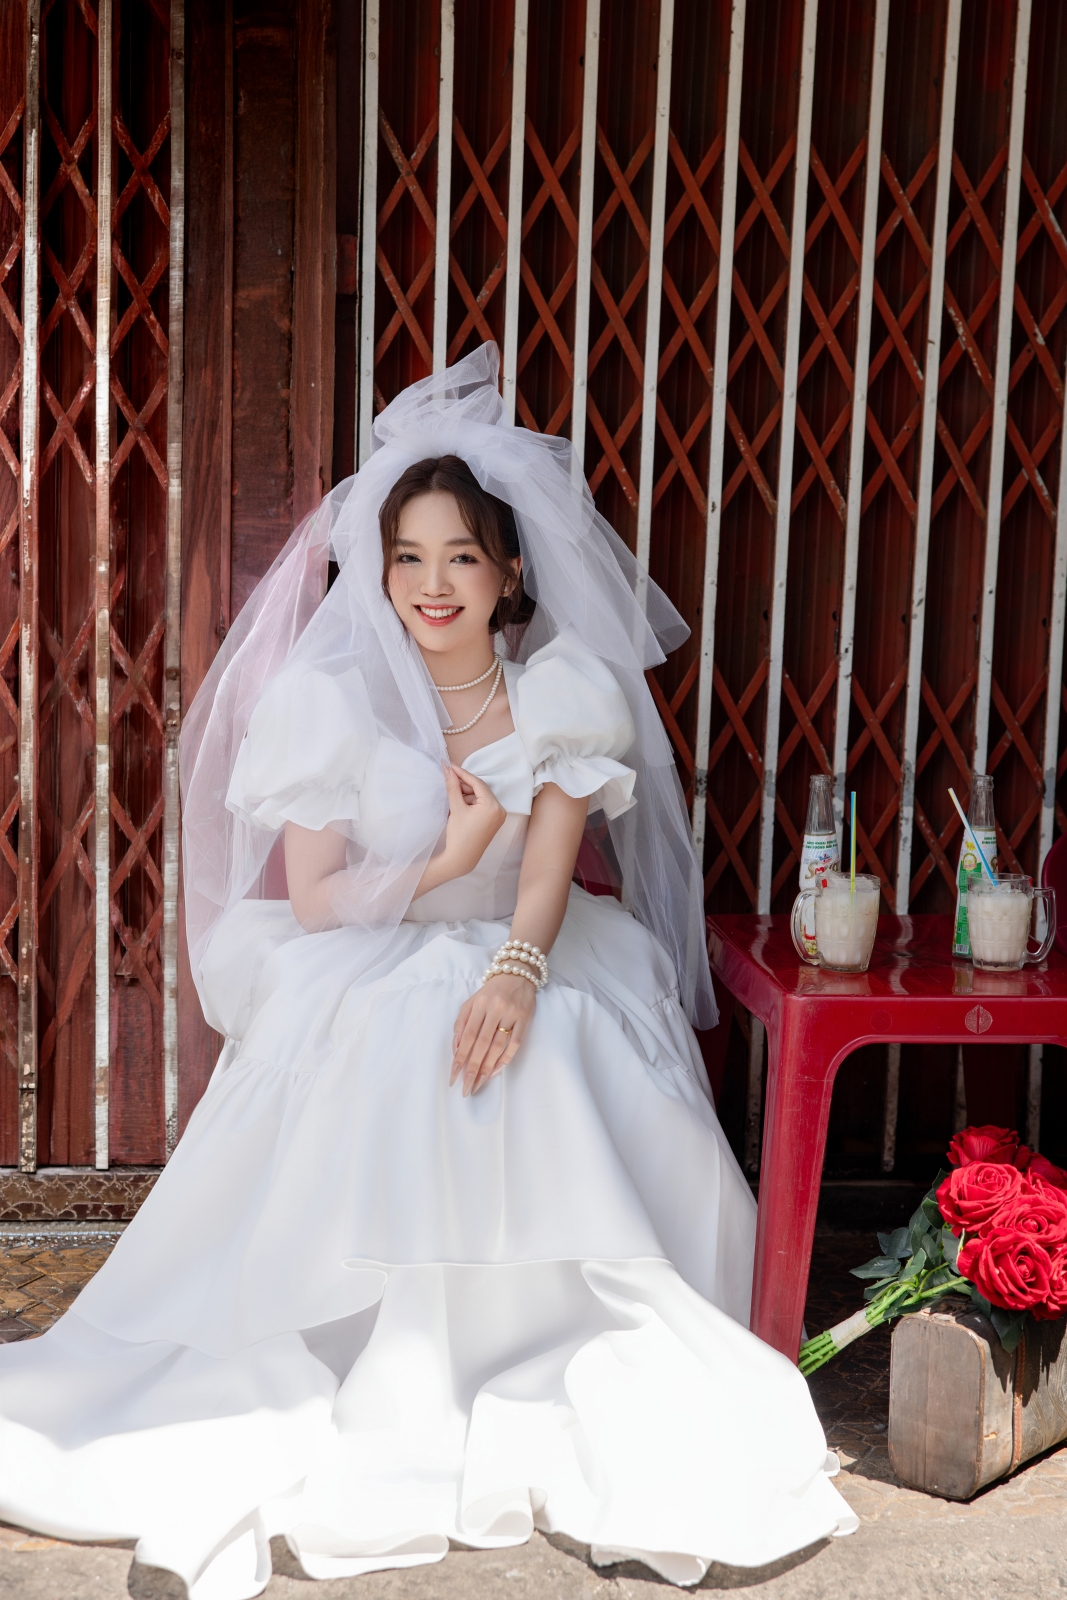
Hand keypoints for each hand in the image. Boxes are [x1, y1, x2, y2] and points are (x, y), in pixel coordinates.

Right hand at [441, 764, 505, 875]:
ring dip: (467, 794)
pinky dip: (472, 802)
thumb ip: (453, 786)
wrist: (461, 859)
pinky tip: (459, 804)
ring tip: (452, 795)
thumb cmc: (459, 835)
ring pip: (481, 797)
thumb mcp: (456, 808)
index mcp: (493, 806)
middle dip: (464, 784)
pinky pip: (483, 805)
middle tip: (449, 778)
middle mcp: (500, 810)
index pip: (477, 783)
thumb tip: (447, 769)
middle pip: (480, 789)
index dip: (462, 773)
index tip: (450, 766)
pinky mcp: (495, 821)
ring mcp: (499, 816)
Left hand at [450, 974, 535, 1095]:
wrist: (518, 974)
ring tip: (478, 1084)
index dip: (460, 1057)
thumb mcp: (472, 1001)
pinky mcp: (525, 1020)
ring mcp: (511, 1015)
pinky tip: (495, 1071)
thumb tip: (456, 1048)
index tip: (453, 1076)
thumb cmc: (491, 991)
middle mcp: (495, 1009)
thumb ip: (461, 1022)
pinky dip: (505, 1059)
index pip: (467, 1036)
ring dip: (487, 1068)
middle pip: (482, 1044)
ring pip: (497, 1046)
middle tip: (466, 1088)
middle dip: (472, 1068)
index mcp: (479, 1004)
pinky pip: (514, 1044)